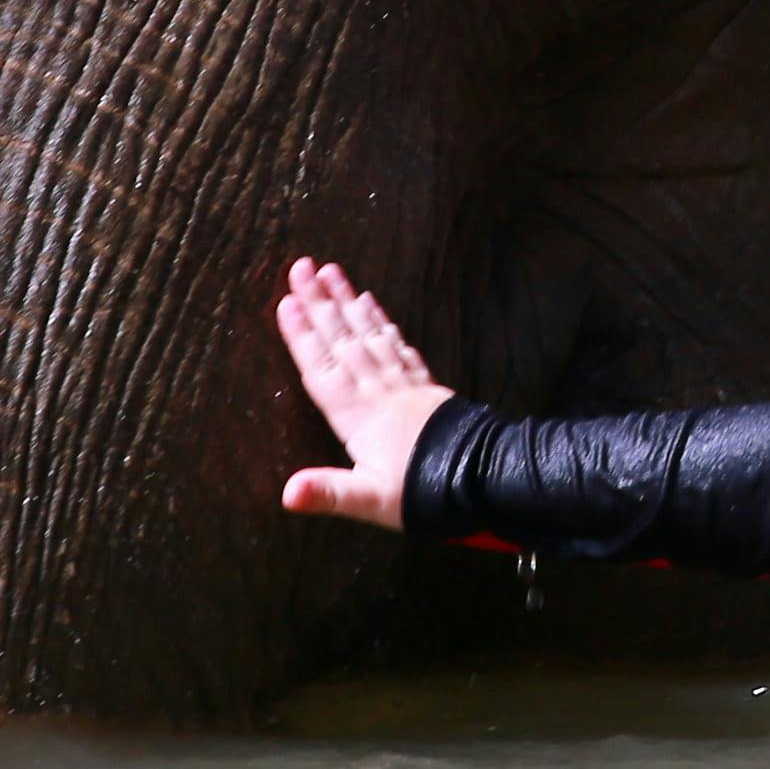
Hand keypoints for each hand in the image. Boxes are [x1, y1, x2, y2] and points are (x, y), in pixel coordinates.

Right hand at [272, 259, 447, 525]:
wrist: (483, 483)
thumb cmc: (422, 494)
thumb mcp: (370, 502)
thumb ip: (328, 493)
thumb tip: (288, 493)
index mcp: (359, 417)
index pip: (323, 369)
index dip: (302, 337)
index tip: (286, 301)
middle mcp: (378, 392)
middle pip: (343, 341)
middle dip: (320, 304)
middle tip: (302, 267)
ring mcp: (403, 384)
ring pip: (370, 334)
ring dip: (348, 302)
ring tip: (332, 272)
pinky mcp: (424, 385)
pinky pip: (398, 344)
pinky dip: (381, 321)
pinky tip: (371, 303)